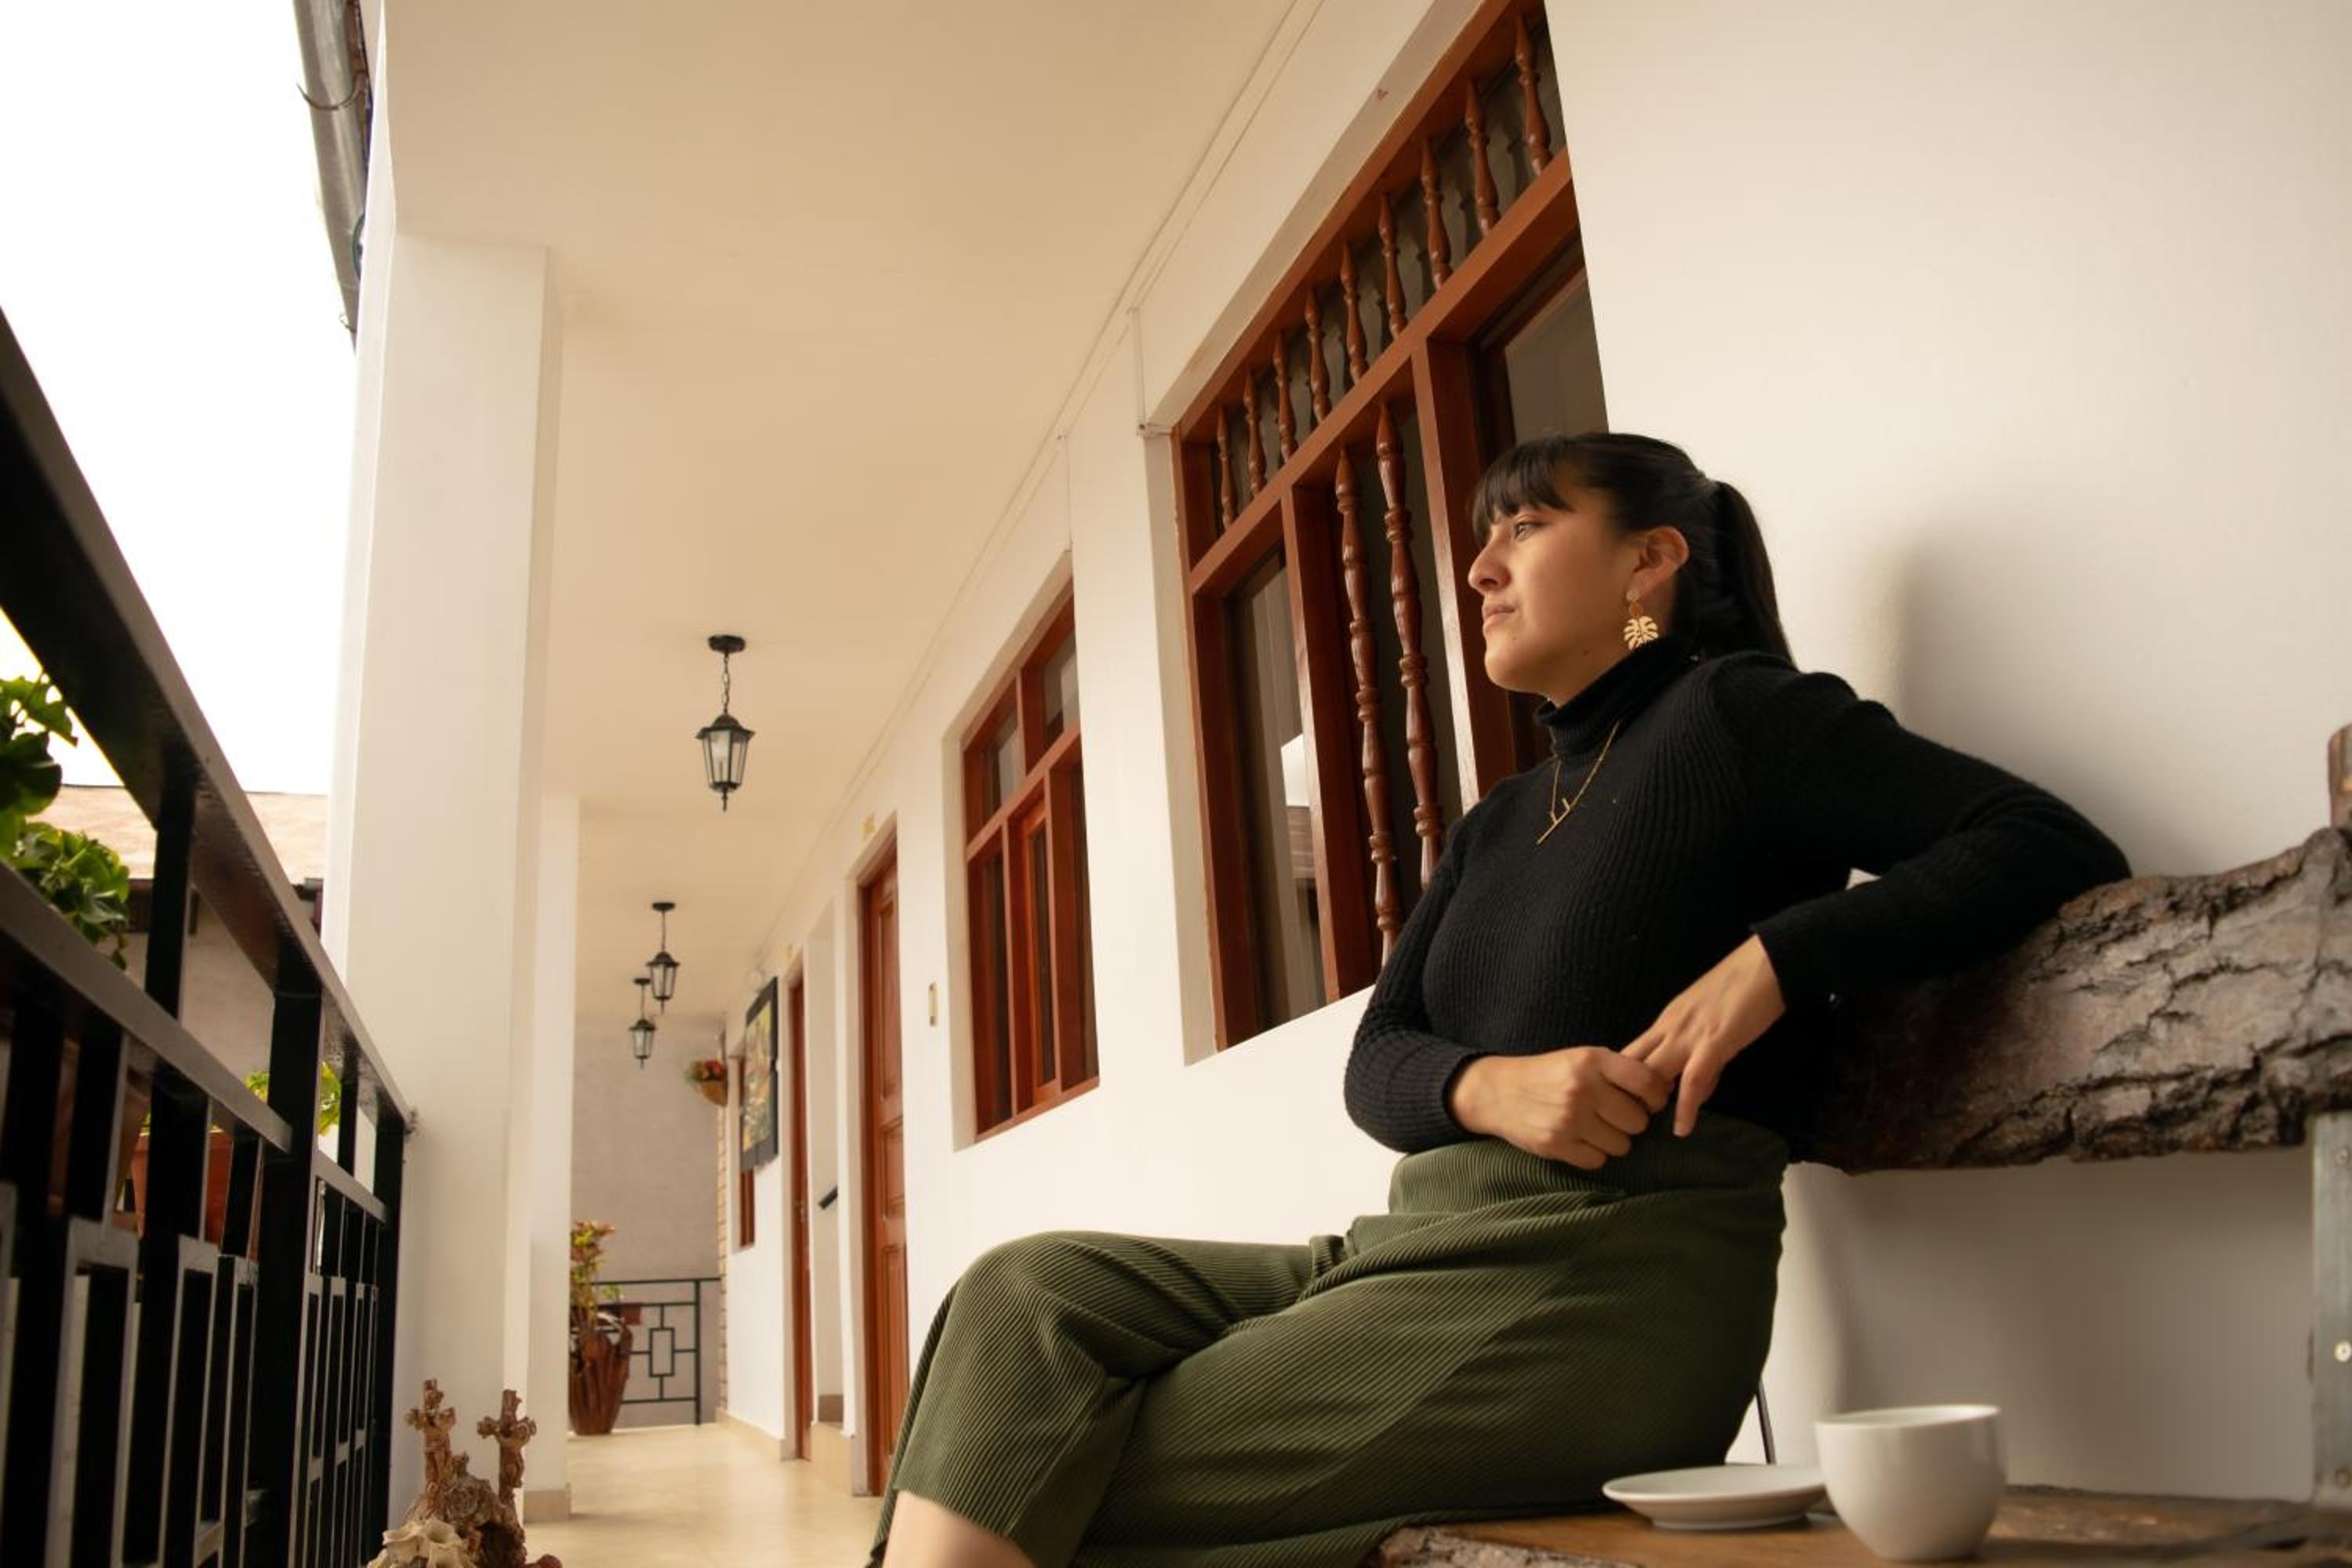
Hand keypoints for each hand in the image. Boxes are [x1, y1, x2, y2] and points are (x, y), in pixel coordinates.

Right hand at [1451, 1048, 1671, 1170]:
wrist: (1498, 1092)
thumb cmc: (1549, 1074)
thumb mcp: (1581, 1058)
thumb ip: (1619, 1071)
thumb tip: (1664, 1094)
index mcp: (1592, 1060)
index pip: (1648, 1083)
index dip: (1656, 1097)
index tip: (1648, 1102)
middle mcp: (1582, 1088)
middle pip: (1637, 1121)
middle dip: (1630, 1122)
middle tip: (1614, 1117)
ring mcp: (1569, 1118)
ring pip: (1621, 1145)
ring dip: (1613, 1141)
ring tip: (1594, 1128)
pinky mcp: (1556, 1144)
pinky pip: (1598, 1161)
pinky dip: (1592, 1154)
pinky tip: (1579, 1140)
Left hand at [1621, 934, 1787, 1136]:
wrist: (1765, 964)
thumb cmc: (1740, 989)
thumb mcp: (1708, 1021)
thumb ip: (1699, 1056)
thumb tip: (1695, 1090)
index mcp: (1666, 1022)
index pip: (1630, 1054)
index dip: (1621, 1081)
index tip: (1620, 1105)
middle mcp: (1669, 1028)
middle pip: (1631, 1065)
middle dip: (1625, 1094)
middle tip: (1628, 1121)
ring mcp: (1689, 1035)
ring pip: (1653, 1072)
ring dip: (1649, 1102)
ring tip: (1647, 1127)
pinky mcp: (1714, 1042)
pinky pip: (1693, 1079)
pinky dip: (1686, 1106)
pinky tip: (1682, 1127)